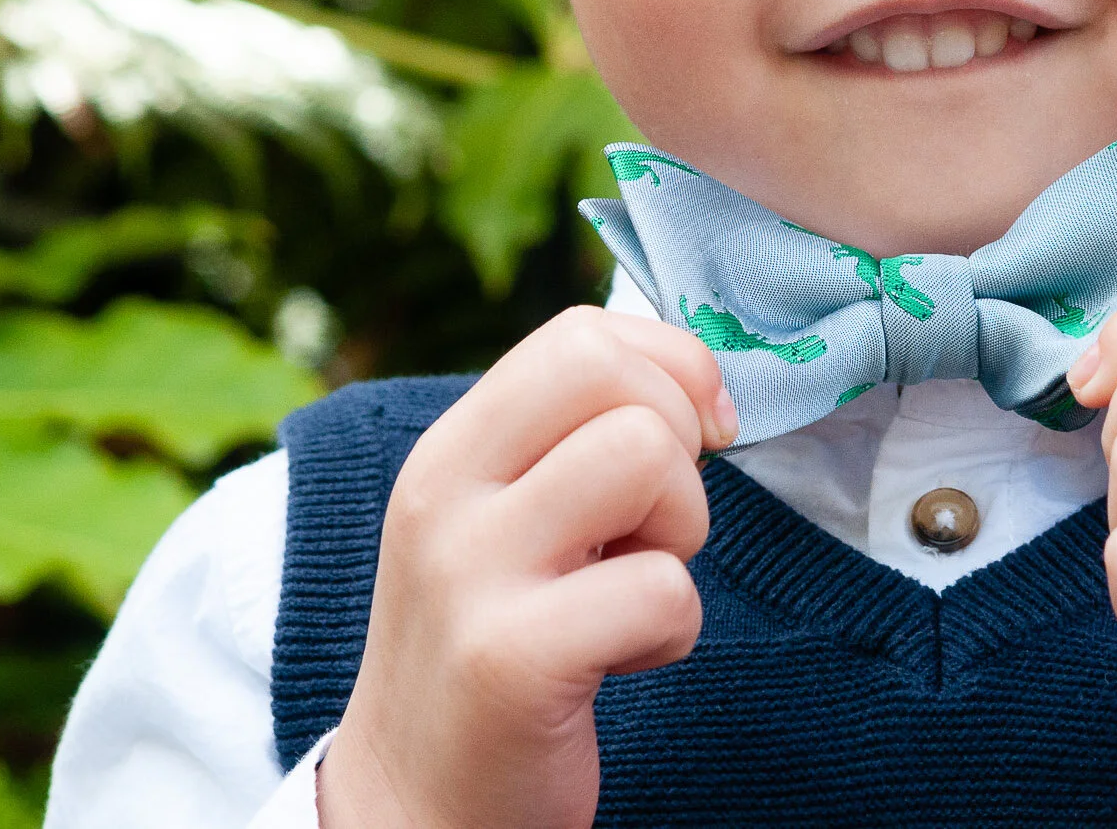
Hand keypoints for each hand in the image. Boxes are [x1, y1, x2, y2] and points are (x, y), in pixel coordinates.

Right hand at [318, 307, 735, 828]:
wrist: (414, 808)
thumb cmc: (493, 647)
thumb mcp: (503, 521)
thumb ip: (571, 441)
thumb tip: (702, 381)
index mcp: (451, 451)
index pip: (579, 335)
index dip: (670, 371)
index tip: (693, 439)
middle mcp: (445, 496)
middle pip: (614, 376)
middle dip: (677, 441)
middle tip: (653, 525)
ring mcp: (470, 575)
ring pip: (645, 458)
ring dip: (680, 531)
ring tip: (630, 587)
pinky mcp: (513, 660)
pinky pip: (662, 588)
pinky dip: (675, 630)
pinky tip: (622, 662)